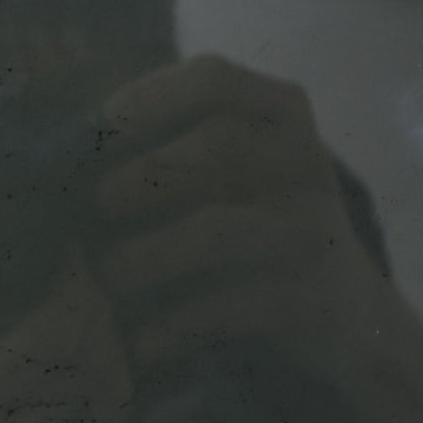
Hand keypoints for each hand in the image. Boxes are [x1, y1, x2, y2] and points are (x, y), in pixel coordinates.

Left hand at [95, 55, 394, 385]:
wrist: (352, 322)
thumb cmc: (262, 233)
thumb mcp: (236, 171)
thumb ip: (176, 143)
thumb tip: (70, 143)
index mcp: (283, 115)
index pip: (214, 79)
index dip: (147, 97)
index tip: (99, 126)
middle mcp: (306, 162)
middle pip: (215, 148)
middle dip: (142, 178)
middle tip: (97, 206)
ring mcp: (313, 230)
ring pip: (217, 229)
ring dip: (148, 256)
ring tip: (111, 277)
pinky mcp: (311, 298)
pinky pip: (229, 306)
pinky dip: (176, 326)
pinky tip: (145, 343)